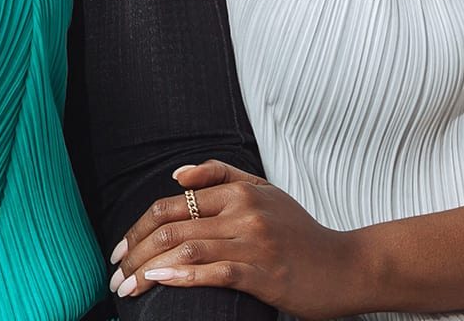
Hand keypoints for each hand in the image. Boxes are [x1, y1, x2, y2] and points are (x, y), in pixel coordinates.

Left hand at [111, 161, 366, 320]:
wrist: (348, 266)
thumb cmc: (301, 233)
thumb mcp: (265, 191)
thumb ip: (221, 175)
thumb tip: (176, 175)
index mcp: (238, 191)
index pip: (171, 204)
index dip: (137, 228)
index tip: (119, 251)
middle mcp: (243, 212)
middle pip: (172, 226)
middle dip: (134, 251)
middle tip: (115, 275)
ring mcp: (254, 242)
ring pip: (186, 249)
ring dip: (148, 269)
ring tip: (127, 288)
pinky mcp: (265, 274)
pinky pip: (214, 272)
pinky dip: (182, 276)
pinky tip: (160, 282)